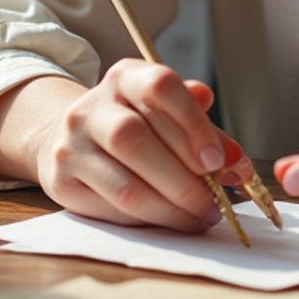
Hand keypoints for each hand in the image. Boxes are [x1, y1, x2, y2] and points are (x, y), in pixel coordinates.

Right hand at [0, 66, 255, 231]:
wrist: (75, 138)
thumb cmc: (138, 123)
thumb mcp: (168, 112)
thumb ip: (202, 128)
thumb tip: (235, 161)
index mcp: (125, 77)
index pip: (160, 86)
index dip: (192, 123)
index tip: (217, 160)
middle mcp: (92, 106)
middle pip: (136, 138)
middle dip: (184, 179)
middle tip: (214, 202)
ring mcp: (72, 145)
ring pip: (125, 184)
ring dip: (170, 208)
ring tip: (199, 217)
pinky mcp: (62, 183)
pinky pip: (111, 210)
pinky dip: (148, 220)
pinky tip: (170, 221)